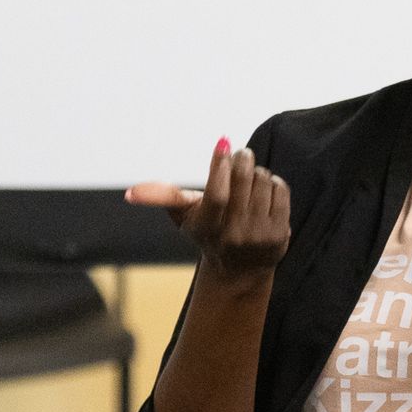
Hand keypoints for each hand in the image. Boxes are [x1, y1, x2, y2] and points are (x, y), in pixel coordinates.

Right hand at [126, 139, 289, 283]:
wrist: (239, 269)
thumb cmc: (208, 232)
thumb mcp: (184, 216)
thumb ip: (162, 198)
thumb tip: (131, 192)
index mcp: (207, 227)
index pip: (217, 194)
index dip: (220, 166)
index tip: (223, 142)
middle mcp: (233, 234)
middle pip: (243, 181)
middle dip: (242, 159)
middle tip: (241, 153)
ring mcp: (258, 235)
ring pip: (263, 182)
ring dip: (258, 173)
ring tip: (250, 179)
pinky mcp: (279, 234)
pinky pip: (280, 191)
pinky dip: (273, 183)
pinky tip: (265, 189)